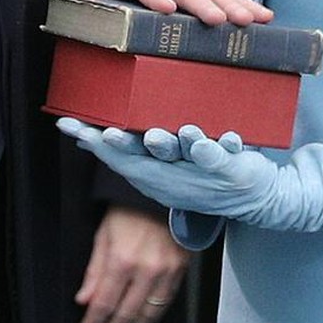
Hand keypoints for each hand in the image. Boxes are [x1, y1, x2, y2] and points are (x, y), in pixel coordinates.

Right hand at [61, 121, 280, 219]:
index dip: (93, 141)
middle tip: (107, 133)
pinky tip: (214, 141)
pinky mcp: (230, 168)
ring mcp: (201, 171)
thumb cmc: (199, 173)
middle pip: (144, 158)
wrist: (254, 198)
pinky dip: (217, 149)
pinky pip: (223, 157)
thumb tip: (85, 137)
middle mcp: (173, 173)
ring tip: (156, 134)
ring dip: (169, 144)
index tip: (68, 124)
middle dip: (125, 146)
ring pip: (181, 154)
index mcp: (153, 172)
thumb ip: (127, 151)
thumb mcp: (158, 166)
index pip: (118, 157)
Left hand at [74, 206, 186, 322]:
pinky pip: (166, 304)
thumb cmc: (131, 207)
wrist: (164, 192)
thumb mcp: (104, 234)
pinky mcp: (180, 271)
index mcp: (122, 259)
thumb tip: (84, 299)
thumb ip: (94, 270)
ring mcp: (166, 272)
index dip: (94, 322)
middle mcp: (146, 269)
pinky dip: (152, 319)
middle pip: (126, 314)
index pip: (104, 303)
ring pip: (148, 315)